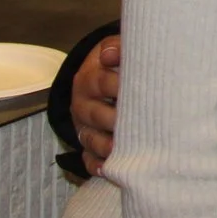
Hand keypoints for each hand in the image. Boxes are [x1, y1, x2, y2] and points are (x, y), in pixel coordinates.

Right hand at [73, 36, 120, 174]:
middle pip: (95, 113)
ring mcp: (83, 126)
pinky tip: (108, 169)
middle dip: (113, 118)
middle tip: (134, 121)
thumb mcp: (115, 49)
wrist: (99, 77)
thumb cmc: (118, 63)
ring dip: (104, 145)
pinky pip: (87, 158)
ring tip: (119, 149)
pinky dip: (96, 164)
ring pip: (90, 138)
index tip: (133, 87)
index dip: (115, 85)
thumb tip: (110, 53)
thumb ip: (117, 47)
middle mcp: (82, 104)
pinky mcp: (87, 144)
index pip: (100, 82)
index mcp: (89, 78)